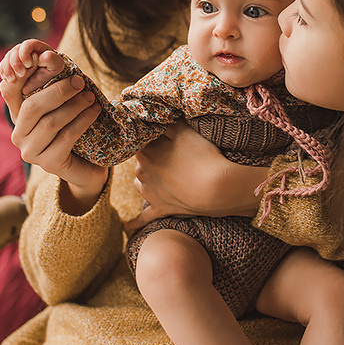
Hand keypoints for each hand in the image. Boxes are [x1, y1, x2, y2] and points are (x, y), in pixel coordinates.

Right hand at [0, 58, 107, 212]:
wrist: (88, 163)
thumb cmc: (73, 124)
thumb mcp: (62, 101)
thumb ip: (54, 81)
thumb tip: (50, 55)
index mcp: (16, 114)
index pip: (8, 88)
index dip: (22, 73)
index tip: (48, 59)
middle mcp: (18, 133)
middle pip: (32, 105)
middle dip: (58, 90)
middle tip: (80, 82)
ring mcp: (30, 151)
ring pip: (50, 122)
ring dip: (74, 106)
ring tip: (91, 97)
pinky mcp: (48, 163)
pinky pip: (66, 137)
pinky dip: (83, 121)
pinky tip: (94, 111)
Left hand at [133, 121, 268, 218]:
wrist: (216, 188)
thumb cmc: (201, 156)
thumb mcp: (183, 131)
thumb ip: (164, 122)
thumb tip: (149, 116)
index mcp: (145, 153)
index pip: (139, 140)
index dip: (148, 136)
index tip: (157, 135)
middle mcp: (142, 173)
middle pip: (140, 162)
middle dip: (151, 157)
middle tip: (170, 154)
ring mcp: (150, 193)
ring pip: (140, 183)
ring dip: (146, 179)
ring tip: (164, 175)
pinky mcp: (161, 209)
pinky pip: (143, 218)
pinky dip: (134, 223)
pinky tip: (127, 228)